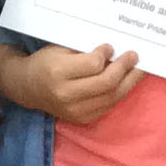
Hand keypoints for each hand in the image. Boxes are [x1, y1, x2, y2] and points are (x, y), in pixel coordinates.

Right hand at [6, 44, 143, 123]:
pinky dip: (120, 93)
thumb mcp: (60, 50)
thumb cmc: (46, 63)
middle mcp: (66, 94)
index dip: (106, 54)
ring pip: (112, 97)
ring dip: (129, 82)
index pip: (93, 64)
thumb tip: (115, 51)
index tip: (110, 47)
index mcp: (57, 72)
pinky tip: (125, 83)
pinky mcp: (81, 119)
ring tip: (138, 70)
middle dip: (124, 68)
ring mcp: (74, 110)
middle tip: (133, 56)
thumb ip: (85, 51)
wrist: (28, 88)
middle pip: (106, 83)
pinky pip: (108, 106)